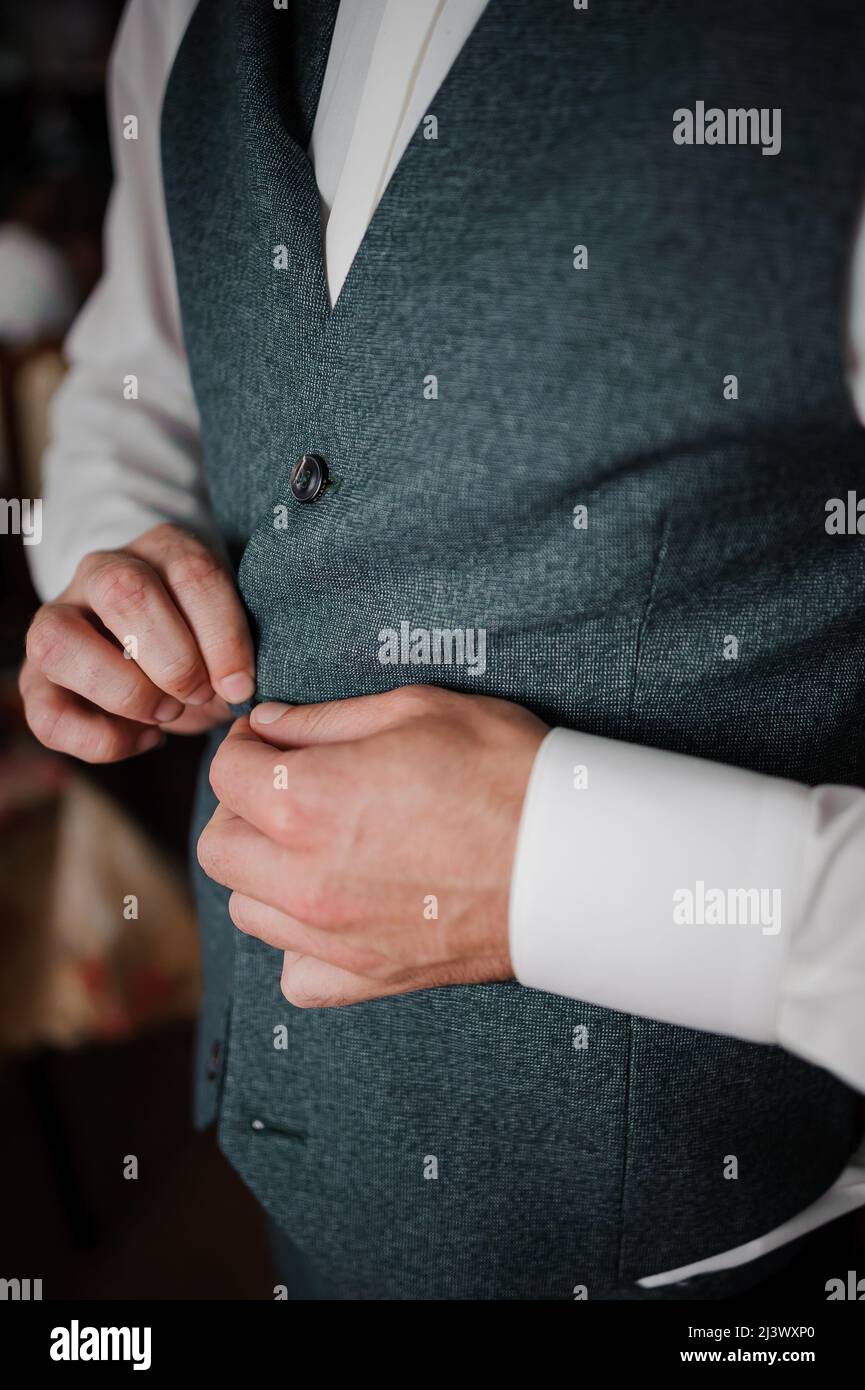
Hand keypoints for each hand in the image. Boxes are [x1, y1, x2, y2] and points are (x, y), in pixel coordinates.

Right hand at [20, 523, 254, 761]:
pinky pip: (47, 713)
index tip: (241, 684)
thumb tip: (237, 691)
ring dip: (126, 691)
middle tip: (199, 694)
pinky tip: (145, 738)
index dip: (222, 635)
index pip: (191, 572)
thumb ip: (235, 653)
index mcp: (161, 550)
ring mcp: (57, 620)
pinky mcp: (35, 679)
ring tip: (167, 715)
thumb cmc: (201, 643)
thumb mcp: (227, 635)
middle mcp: (101, 572)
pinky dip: (102, 740)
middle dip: (173, 660)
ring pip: (60, 641)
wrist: (153, 653)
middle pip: (123, 591)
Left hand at [198, 686, 547, 1005]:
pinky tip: (333, 912)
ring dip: (264, 872)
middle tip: (289, 788)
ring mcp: (332, 935)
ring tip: (313, 847)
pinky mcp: (368, 976)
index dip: (246, 744)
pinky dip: (299, 946)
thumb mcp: (417, 711)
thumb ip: (326, 719)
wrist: (573, 858)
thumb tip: (270, 725)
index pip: (226, 771)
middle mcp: (304, 876)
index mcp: (306, 801)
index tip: (273, 740)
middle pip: (219, 845)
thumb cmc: (504, 771)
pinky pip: (294, 975)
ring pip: (247, 909)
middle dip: (242, 808)